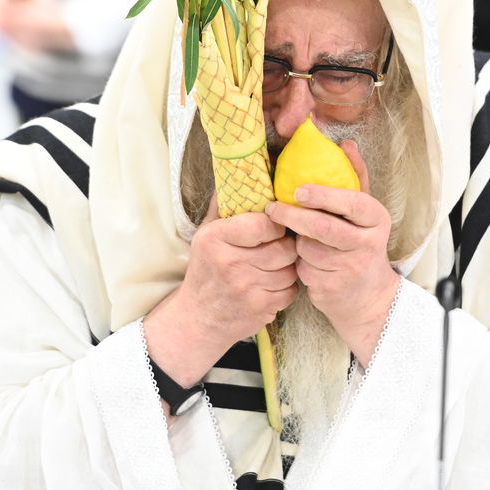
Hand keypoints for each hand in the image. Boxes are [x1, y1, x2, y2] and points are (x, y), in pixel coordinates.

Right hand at [145, 195, 298, 384]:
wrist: (198, 318)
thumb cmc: (205, 270)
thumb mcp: (205, 235)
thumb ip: (223, 205)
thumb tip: (238, 171)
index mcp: (216, 239)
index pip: (263, 223)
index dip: (276, 223)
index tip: (275, 225)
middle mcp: (231, 263)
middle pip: (284, 248)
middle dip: (287, 246)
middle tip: (281, 244)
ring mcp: (247, 289)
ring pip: (291, 270)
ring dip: (289, 267)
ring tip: (276, 264)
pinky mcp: (260, 309)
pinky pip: (291, 291)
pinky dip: (287, 287)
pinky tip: (274, 283)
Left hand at [264, 141, 398, 365]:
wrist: (368, 296)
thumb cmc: (360, 242)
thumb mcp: (363, 212)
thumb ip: (355, 176)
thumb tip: (346, 142)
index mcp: (377, 219)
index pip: (352, 202)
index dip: (323, 195)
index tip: (298, 191)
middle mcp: (368, 244)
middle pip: (324, 227)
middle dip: (294, 216)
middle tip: (274, 207)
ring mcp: (350, 269)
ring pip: (309, 247)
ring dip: (298, 243)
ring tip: (304, 240)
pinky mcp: (332, 288)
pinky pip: (303, 268)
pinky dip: (299, 263)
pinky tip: (309, 262)